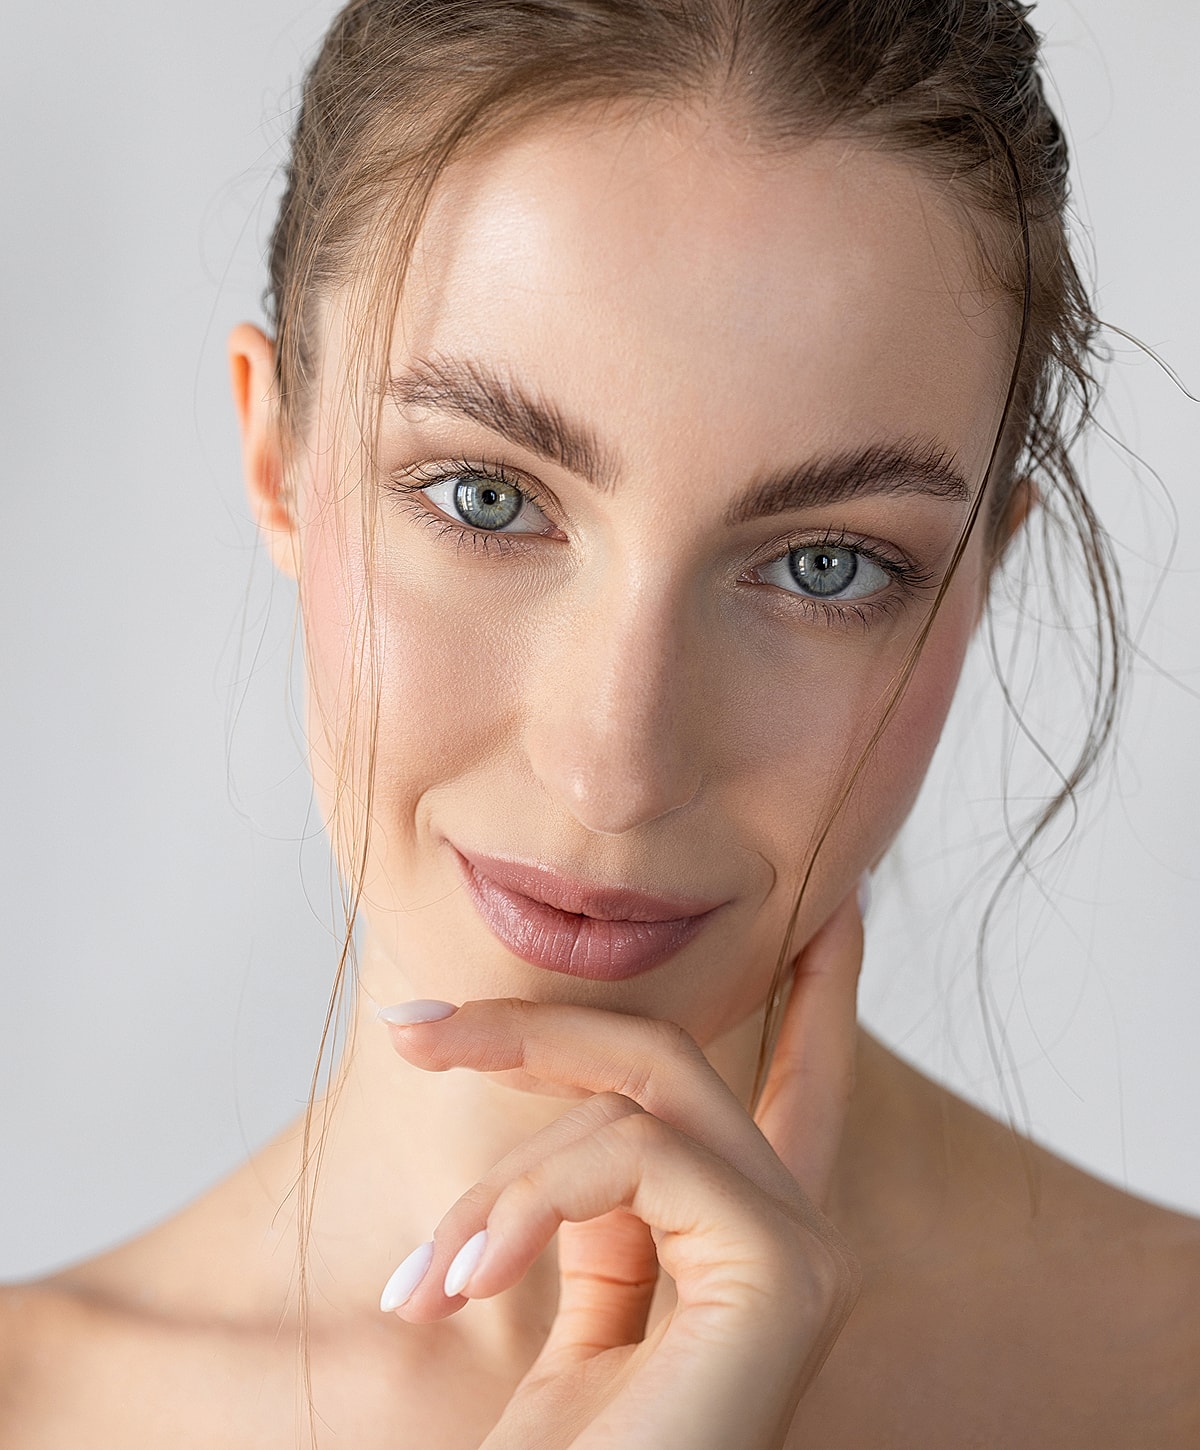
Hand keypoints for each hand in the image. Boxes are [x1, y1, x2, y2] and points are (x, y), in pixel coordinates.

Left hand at [380, 889, 863, 1448]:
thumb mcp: (561, 1299)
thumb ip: (589, 1207)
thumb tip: (565, 1111)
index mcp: (733, 1241)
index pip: (793, 1086)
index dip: (815, 1001)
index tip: (832, 917)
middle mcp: (781, 1233)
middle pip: (668, 1056)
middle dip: (534, 1027)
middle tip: (410, 1033)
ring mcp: (792, 1251)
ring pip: (642, 1091)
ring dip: (503, 1168)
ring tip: (425, 1277)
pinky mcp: (778, 1274)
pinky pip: (639, 1155)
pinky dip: (529, 1199)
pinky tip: (461, 1279)